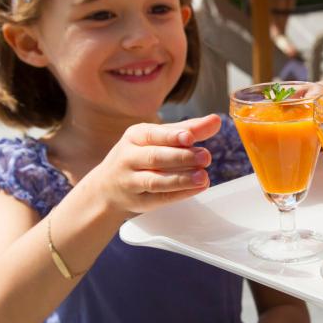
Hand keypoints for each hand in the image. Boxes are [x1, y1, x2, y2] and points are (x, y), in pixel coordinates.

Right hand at [87, 114, 220, 213]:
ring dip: (181, 179)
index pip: (153, 135)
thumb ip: (187, 129)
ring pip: (156, 180)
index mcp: (135, 136)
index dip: (171, 137)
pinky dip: (180, 194)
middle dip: (182, 157)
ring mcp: (130, 181)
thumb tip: (216, 120)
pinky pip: (159, 198)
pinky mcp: (138, 202)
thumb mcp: (157, 138)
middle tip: (206, 157)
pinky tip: (198, 188)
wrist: (107, 188)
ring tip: (203, 176)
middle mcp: (128, 157)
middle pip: (156, 157)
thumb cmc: (140, 155)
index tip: (189, 137)